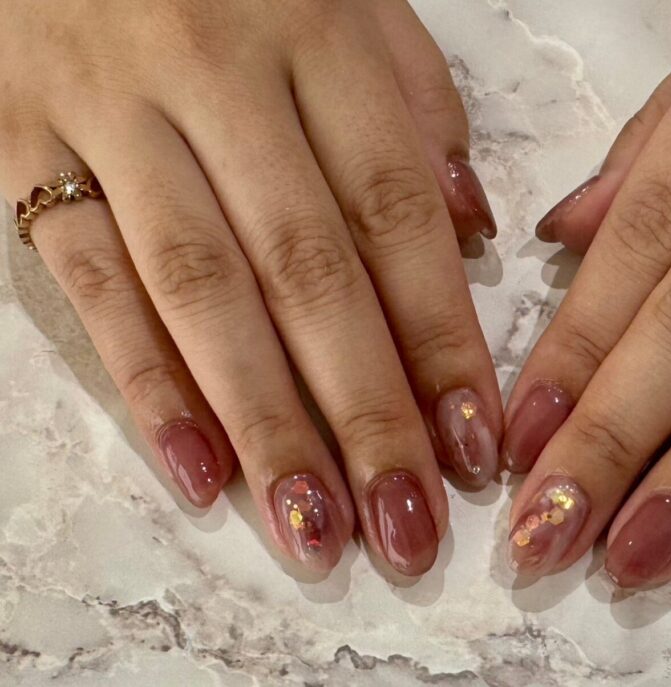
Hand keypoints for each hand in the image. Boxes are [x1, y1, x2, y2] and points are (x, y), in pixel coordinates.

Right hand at [1, 0, 501, 574]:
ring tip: (316, 532)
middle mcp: (213, 73)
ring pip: (201, 292)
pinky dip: (144, 383)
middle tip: (407, 526)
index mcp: (312, 31)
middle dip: (364, 412)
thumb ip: (412, 100)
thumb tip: (467, 231)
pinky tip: (197, 475)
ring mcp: (107, 111)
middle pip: (307, 270)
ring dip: (265, 425)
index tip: (472, 444)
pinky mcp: (15, 143)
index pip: (393, 212)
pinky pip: (85, 280)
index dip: (440, 337)